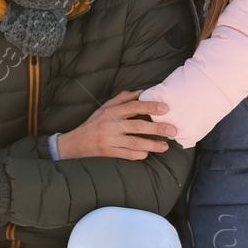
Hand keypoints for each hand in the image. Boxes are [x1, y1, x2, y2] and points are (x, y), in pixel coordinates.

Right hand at [57, 91, 174, 160]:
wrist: (74, 143)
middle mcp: (110, 125)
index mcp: (110, 112)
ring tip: (165, 146)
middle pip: (137, 126)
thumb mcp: (104, 108)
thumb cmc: (93, 124)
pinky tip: (147, 153)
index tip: (165, 109)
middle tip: (173, 130)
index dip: (150, 107)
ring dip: (152, 145)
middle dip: (157, 128)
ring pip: (135, 143)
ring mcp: (109, 140)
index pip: (133, 107)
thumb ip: (123, 99)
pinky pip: (127, 155)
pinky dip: (139, 155)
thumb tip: (142, 92)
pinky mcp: (108, 152)